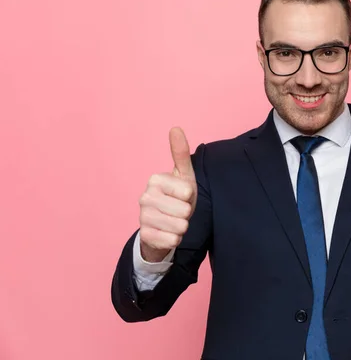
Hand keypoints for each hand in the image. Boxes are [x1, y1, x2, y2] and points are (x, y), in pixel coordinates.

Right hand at [138, 127, 197, 261]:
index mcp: (155, 180)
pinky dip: (175, 239)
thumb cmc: (177, 196)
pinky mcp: (145, 236)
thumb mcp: (184, 175)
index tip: (181, 195)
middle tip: (178, 210)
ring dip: (182, 227)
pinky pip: (172, 240)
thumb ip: (180, 153)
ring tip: (174, 220)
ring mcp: (142, 217)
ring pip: (179, 227)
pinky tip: (167, 232)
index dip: (189, 196)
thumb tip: (175, 128)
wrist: (164, 224)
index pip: (187, 192)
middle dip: (187, 214)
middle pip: (184, 211)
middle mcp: (144, 197)